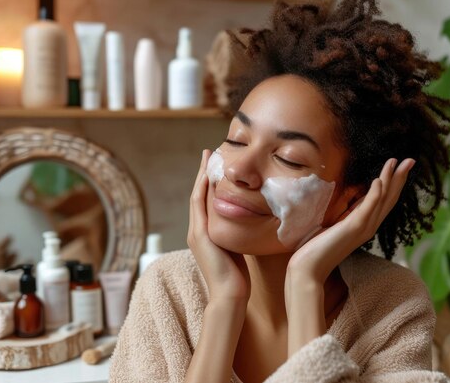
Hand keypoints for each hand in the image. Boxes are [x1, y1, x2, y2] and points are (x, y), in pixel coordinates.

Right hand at [187, 150, 250, 302]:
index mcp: (206, 234)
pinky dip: (202, 189)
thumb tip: (254, 224)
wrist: (229, 295)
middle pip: (198, 193)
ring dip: (201, 175)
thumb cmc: (238, 278)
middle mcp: (197, 230)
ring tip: (207, 156)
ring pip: (197, 196)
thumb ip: (240, 236)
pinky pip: (199, 205)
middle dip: (203, 173)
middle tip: (209, 153)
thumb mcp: (238, 250)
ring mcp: (196, 232)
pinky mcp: (199, 235)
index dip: (209, 182)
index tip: (216, 164)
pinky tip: (208, 174)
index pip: (206, 201)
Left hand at [286, 158, 414, 283]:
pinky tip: (378, 180)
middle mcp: (368, 226)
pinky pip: (367, 208)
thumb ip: (347, 216)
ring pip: (382, 200)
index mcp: (365, 225)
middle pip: (390, 198)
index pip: (385, 201)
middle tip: (410, 160)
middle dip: (400, 178)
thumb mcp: (336, 226)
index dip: (394, 183)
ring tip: (397, 162)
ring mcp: (362, 228)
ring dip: (390, 180)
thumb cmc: (318, 249)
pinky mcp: (352, 228)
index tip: (400, 166)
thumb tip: (353, 203)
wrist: (309, 269)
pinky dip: (375, 194)